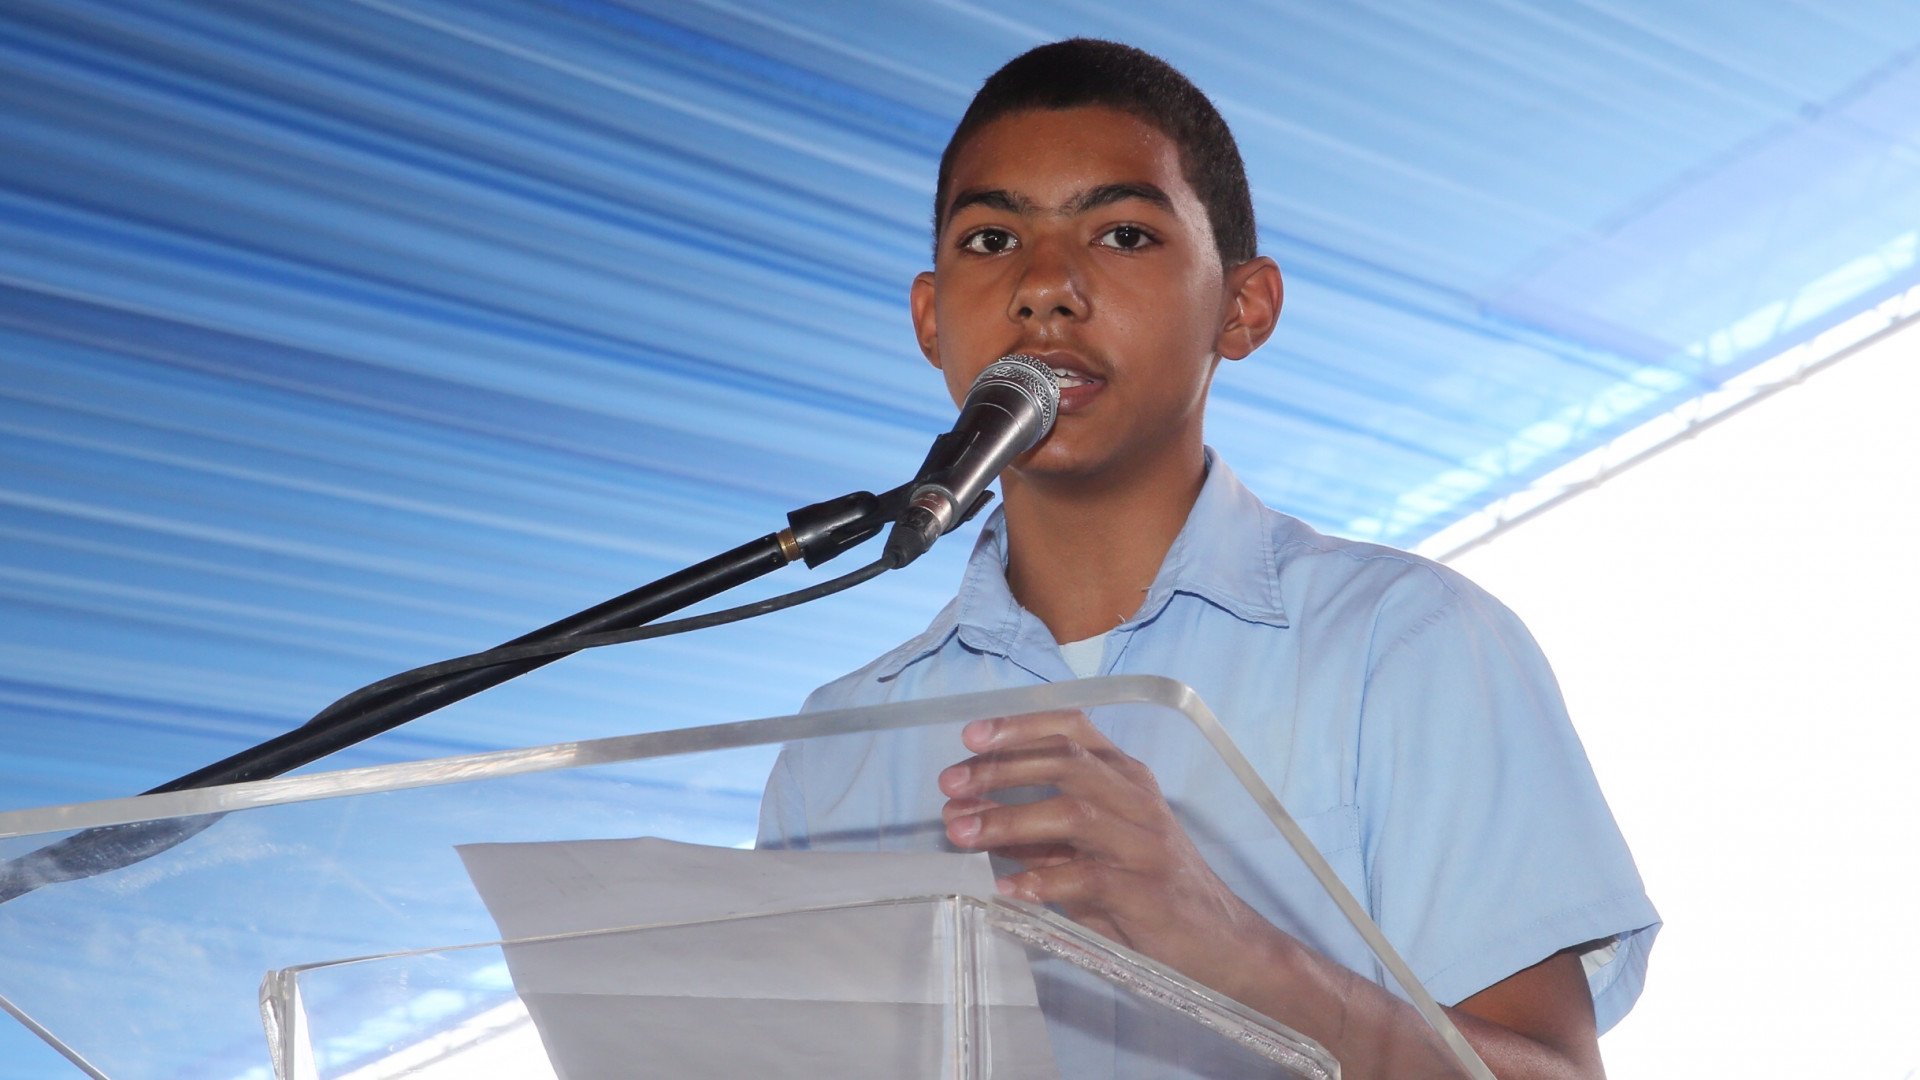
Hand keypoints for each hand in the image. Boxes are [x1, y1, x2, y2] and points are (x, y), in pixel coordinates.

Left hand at [937, 710, 1272, 996]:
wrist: (1223, 944)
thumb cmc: (1151, 891)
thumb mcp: (1093, 852)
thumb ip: (1040, 834)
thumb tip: (969, 818)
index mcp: (1127, 778)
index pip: (1073, 728)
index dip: (1020, 726)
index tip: (971, 736)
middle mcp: (1137, 799)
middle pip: (1066, 761)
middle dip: (1001, 769)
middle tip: (950, 784)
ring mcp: (1144, 843)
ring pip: (1073, 812)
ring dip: (1010, 820)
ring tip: (962, 833)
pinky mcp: (1146, 890)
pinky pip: (1088, 878)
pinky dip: (1042, 881)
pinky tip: (1007, 889)